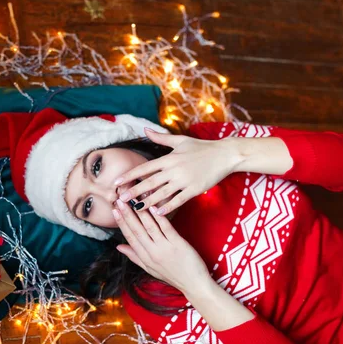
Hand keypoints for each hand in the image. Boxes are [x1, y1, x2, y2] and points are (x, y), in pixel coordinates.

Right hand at [112, 199, 211, 294]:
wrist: (193, 284)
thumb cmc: (173, 276)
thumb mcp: (150, 268)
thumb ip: (134, 256)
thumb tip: (119, 246)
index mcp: (145, 257)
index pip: (130, 237)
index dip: (121, 223)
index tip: (114, 211)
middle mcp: (152, 252)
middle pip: (137, 230)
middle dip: (127, 214)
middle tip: (119, 200)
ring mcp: (165, 248)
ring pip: (149, 227)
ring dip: (141, 212)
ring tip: (134, 199)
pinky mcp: (177, 244)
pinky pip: (166, 228)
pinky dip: (159, 217)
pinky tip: (153, 206)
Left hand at [115, 128, 241, 214]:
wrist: (225, 154)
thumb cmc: (202, 147)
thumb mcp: (180, 140)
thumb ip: (160, 138)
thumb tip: (144, 130)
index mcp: (169, 158)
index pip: (145, 167)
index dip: (130, 175)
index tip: (117, 182)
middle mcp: (174, 169)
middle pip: (150, 182)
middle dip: (134, 191)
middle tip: (120, 199)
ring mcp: (184, 180)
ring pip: (162, 193)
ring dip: (147, 202)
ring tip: (135, 209)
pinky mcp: (195, 189)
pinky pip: (178, 200)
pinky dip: (168, 206)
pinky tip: (158, 213)